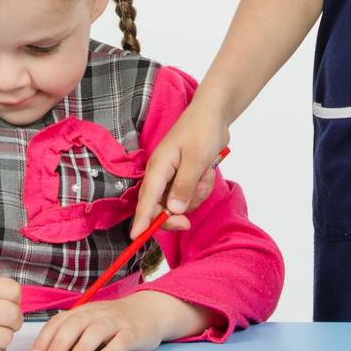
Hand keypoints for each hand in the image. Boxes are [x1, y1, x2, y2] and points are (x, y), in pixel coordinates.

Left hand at [28, 291, 170, 350]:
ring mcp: (115, 322)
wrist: (149, 311)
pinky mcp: (132, 332)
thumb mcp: (90, 323)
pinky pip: (120, 340)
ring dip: (83, 347)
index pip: (59, 322)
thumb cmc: (114, 322)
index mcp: (82, 312)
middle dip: (60, 343)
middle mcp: (96, 314)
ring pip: (97, 330)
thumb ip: (72, 336)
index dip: (45, 339)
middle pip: (75, 324)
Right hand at [130, 101, 230, 236]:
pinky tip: (207, 174)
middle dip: (174, 215)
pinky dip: (200, 190)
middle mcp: (161, 174)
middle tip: (187, 223)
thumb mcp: (196, 159)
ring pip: (178, 203)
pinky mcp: (183, 177)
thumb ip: (184, 186)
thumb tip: (172, 211)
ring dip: (195, 197)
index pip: (146, 199)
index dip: (141, 220)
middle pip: (158, 207)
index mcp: (159, 167)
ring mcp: (172, 176)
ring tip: (205, 177)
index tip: (136, 237)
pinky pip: (190, 195)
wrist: (214, 114)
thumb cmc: (202, 130)